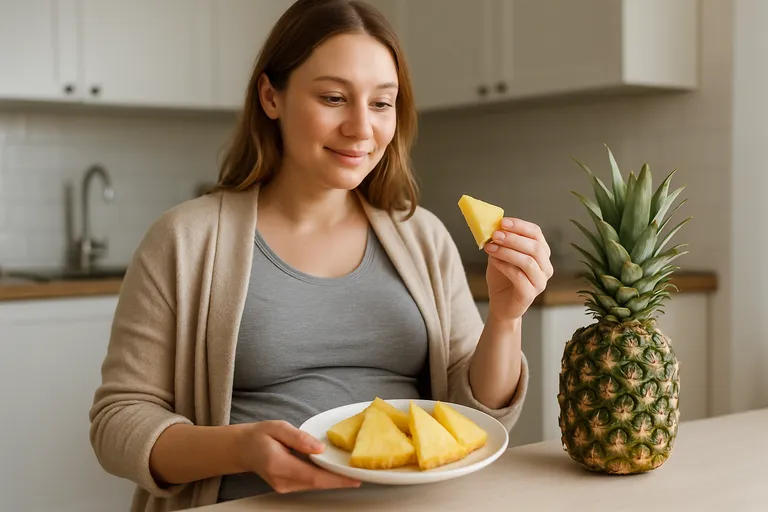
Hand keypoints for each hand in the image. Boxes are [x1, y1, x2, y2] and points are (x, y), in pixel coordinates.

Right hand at [237, 420, 360, 493]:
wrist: (242, 448)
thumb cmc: (259, 435)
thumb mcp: (278, 427)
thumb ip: (299, 438)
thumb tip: (319, 448)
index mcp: (279, 465)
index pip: (313, 476)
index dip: (336, 478)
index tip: (354, 478)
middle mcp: (282, 481)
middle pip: (317, 483)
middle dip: (340, 479)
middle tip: (360, 472)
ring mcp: (284, 486)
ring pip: (314, 485)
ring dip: (333, 479)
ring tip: (350, 470)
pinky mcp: (287, 487)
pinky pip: (309, 483)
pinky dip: (323, 478)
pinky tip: (333, 470)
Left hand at [483, 217, 553, 321]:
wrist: (500, 303)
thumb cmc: (502, 278)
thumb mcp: (500, 255)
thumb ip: (500, 242)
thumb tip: (493, 226)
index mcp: (541, 253)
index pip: (536, 233)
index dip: (520, 226)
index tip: (502, 222)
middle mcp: (546, 267)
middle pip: (535, 247)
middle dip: (513, 239)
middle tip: (495, 235)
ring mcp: (540, 282)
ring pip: (528, 262)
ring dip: (507, 252)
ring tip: (490, 247)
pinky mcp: (530, 294)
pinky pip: (519, 277)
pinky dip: (505, 266)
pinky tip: (494, 261)